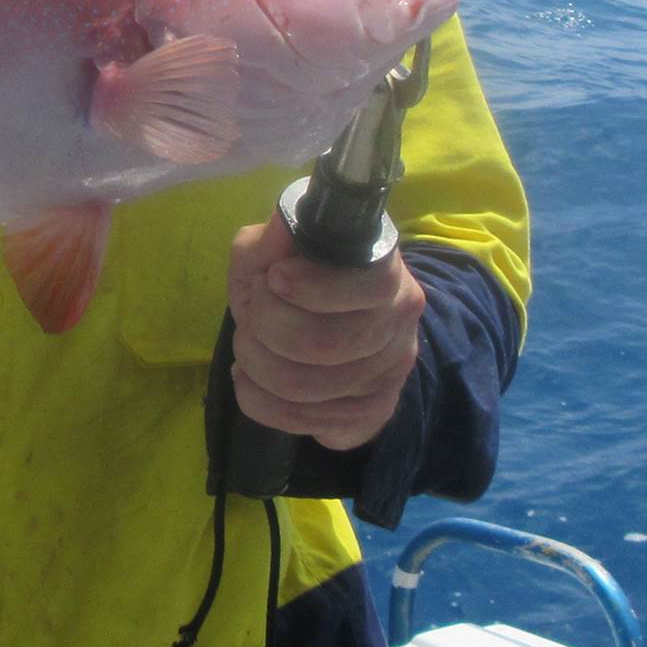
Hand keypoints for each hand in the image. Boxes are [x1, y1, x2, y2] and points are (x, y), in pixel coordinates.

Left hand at [224, 216, 424, 451]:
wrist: (323, 338)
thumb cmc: (297, 285)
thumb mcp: (273, 255)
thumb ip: (271, 241)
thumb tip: (282, 227)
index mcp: (386, 273)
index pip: (368, 287)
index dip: (312, 287)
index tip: (274, 278)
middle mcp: (399, 324)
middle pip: (324, 343)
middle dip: (265, 328)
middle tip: (251, 317)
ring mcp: (389, 374)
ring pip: (303, 386)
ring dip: (255, 364)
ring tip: (248, 347)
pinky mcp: (370, 413)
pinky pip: (297, 418)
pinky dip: (257, 399)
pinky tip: (251, 381)